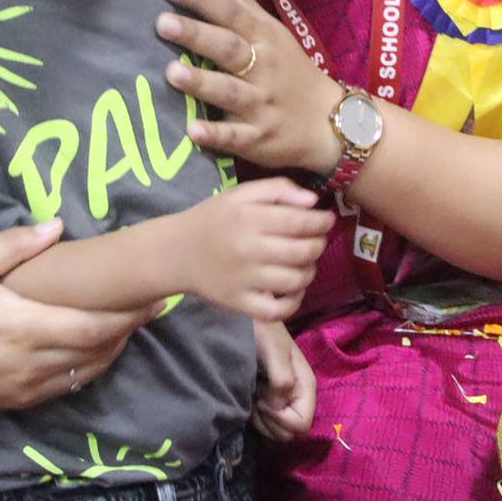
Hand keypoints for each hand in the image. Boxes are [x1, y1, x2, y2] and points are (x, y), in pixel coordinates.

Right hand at [0, 221, 152, 408]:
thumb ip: (12, 246)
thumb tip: (57, 225)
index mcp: (23, 327)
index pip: (94, 326)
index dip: (130, 315)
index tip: (156, 296)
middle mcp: (31, 363)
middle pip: (99, 350)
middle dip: (131, 329)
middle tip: (156, 306)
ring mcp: (25, 387)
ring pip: (87, 372)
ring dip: (115, 349)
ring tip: (134, 323)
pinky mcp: (17, 401)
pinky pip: (67, 387)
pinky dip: (91, 368)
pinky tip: (100, 349)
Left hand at [157, 0, 348, 173]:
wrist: (331, 122)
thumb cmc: (291, 70)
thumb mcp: (270, 30)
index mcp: (264, 38)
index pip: (231, 14)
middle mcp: (263, 68)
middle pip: (229, 48)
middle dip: (196, 36)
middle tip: (162, 23)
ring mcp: (262, 105)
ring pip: (230, 92)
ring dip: (202, 83)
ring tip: (170, 73)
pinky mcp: (259, 139)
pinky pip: (236, 137)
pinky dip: (215, 135)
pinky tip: (191, 131)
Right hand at [173, 177, 332, 320]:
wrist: (174, 252)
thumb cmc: (212, 219)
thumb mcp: (240, 194)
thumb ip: (277, 189)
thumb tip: (314, 202)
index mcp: (249, 218)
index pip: (301, 221)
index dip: (322, 222)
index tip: (327, 220)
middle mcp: (249, 250)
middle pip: (304, 252)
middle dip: (319, 245)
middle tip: (317, 241)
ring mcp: (245, 280)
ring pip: (296, 281)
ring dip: (310, 271)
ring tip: (304, 263)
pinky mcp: (239, 304)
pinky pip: (278, 311)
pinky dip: (294, 302)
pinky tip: (293, 289)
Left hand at [251, 320, 316, 441]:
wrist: (247, 319)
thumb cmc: (262, 332)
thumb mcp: (274, 352)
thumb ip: (282, 381)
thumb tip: (277, 407)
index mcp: (305, 386)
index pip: (302, 424)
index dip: (282, 420)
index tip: (264, 402)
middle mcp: (297, 396)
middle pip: (291, 432)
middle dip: (272, 423)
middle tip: (257, 402)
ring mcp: (283, 399)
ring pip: (279, 432)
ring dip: (263, 422)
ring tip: (253, 400)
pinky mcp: (269, 400)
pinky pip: (268, 424)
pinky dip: (258, 419)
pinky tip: (250, 400)